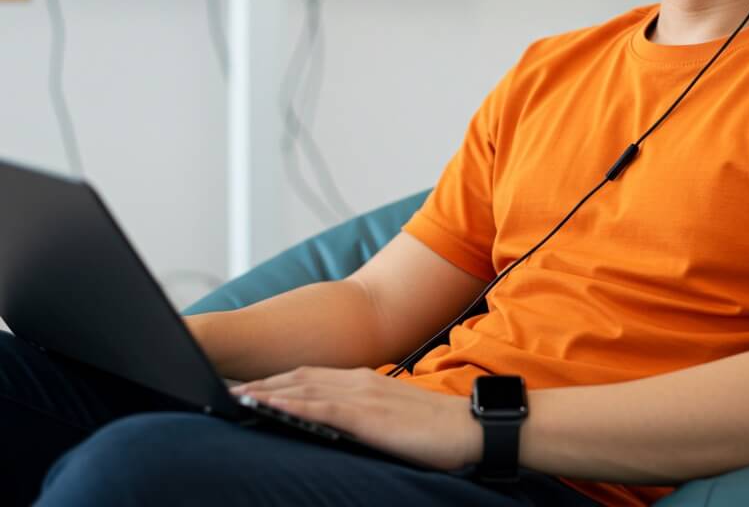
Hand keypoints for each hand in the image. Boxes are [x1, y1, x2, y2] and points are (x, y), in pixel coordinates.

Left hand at [231, 366, 482, 470]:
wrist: (469, 426)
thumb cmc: (433, 428)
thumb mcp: (390, 414)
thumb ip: (362, 413)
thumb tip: (336, 423)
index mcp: (362, 379)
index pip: (308, 375)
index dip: (274, 378)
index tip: (244, 385)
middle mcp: (358, 379)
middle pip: (298, 376)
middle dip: (261, 381)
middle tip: (224, 388)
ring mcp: (362, 394)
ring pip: (303, 388)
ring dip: (266, 390)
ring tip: (234, 396)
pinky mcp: (368, 415)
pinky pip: (321, 408)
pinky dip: (291, 404)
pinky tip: (269, 406)